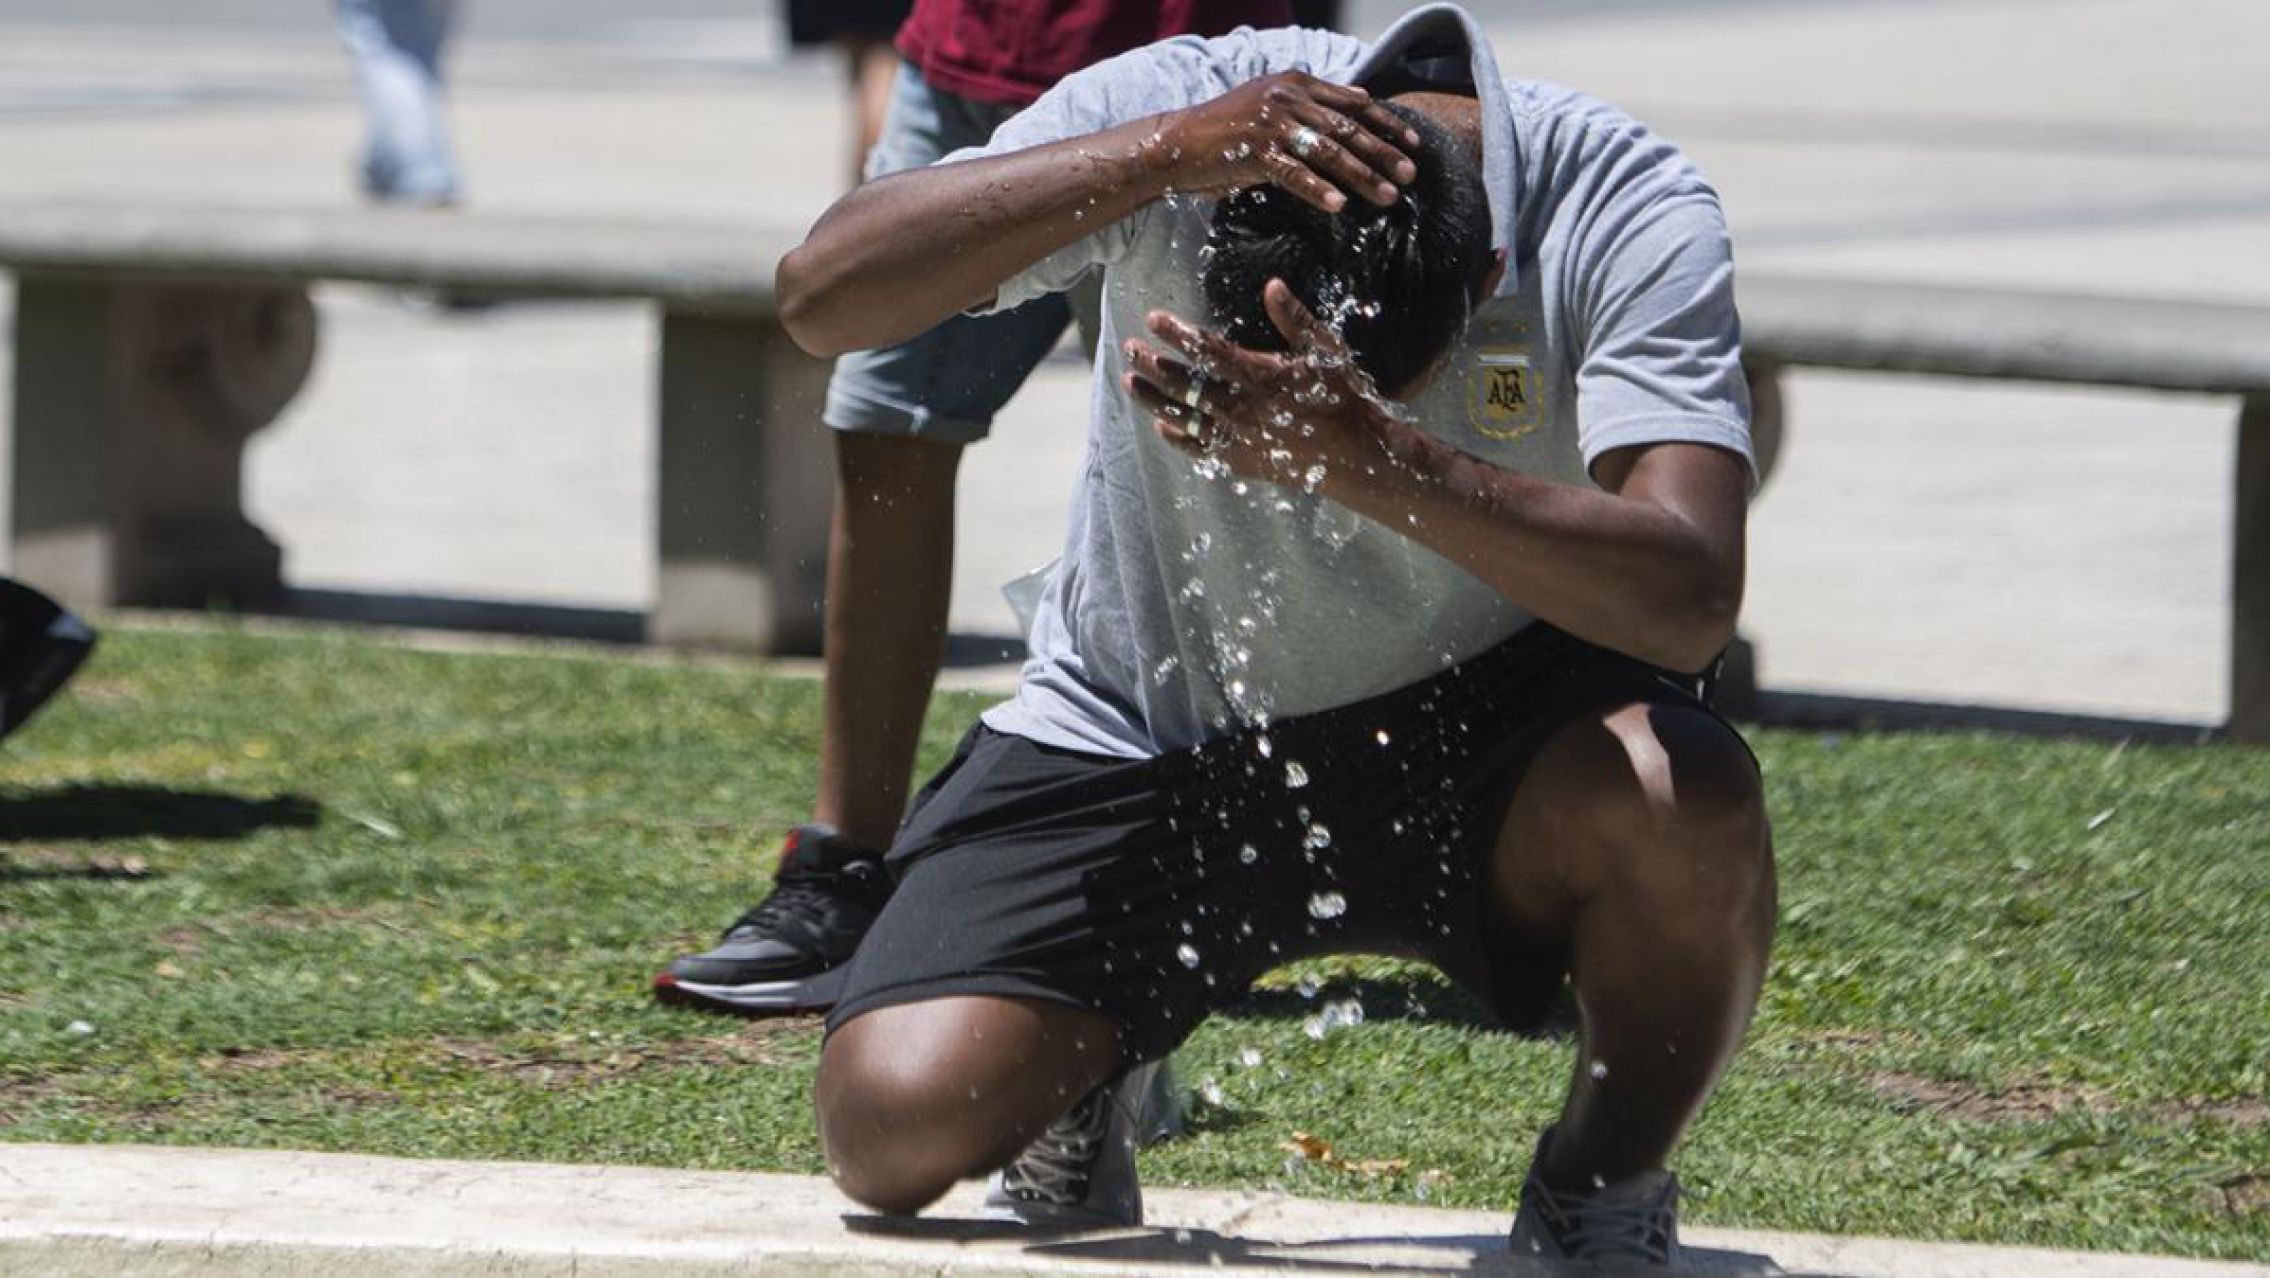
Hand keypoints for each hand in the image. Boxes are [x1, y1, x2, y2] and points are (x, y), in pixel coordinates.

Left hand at [1125, 279, 1403, 490]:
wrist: (1357, 457)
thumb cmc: (1344, 398)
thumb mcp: (1327, 352)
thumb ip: (1296, 319)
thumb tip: (1272, 285)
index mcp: (1262, 376)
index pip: (1208, 350)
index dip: (1178, 333)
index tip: (1153, 318)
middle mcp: (1243, 408)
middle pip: (1185, 383)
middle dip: (1154, 363)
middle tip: (1130, 348)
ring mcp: (1239, 438)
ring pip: (1184, 416)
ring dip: (1153, 398)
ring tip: (1129, 382)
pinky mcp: (1241, 462)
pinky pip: (1200, 449)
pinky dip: (1178, 437)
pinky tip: (1161, 425)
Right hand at [1146, 72, 1418, 212]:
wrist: (1177, 141)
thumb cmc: (1228, 129)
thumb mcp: (1274, 104)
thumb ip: (1314, 104)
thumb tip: (1361, 103)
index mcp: (1297, 83)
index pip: (1354, 103)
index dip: (1387, 123)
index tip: (1414, 144)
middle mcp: (1288, 98)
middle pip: (1348, 129)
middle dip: (1384, 153)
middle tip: (1410, 175)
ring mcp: (1271, 124)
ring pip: (1329, 153)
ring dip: (1362, 177)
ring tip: (1388, 197)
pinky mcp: (1254, 152)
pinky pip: (1294, 174)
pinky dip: (1319, 191)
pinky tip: (1340, 207)